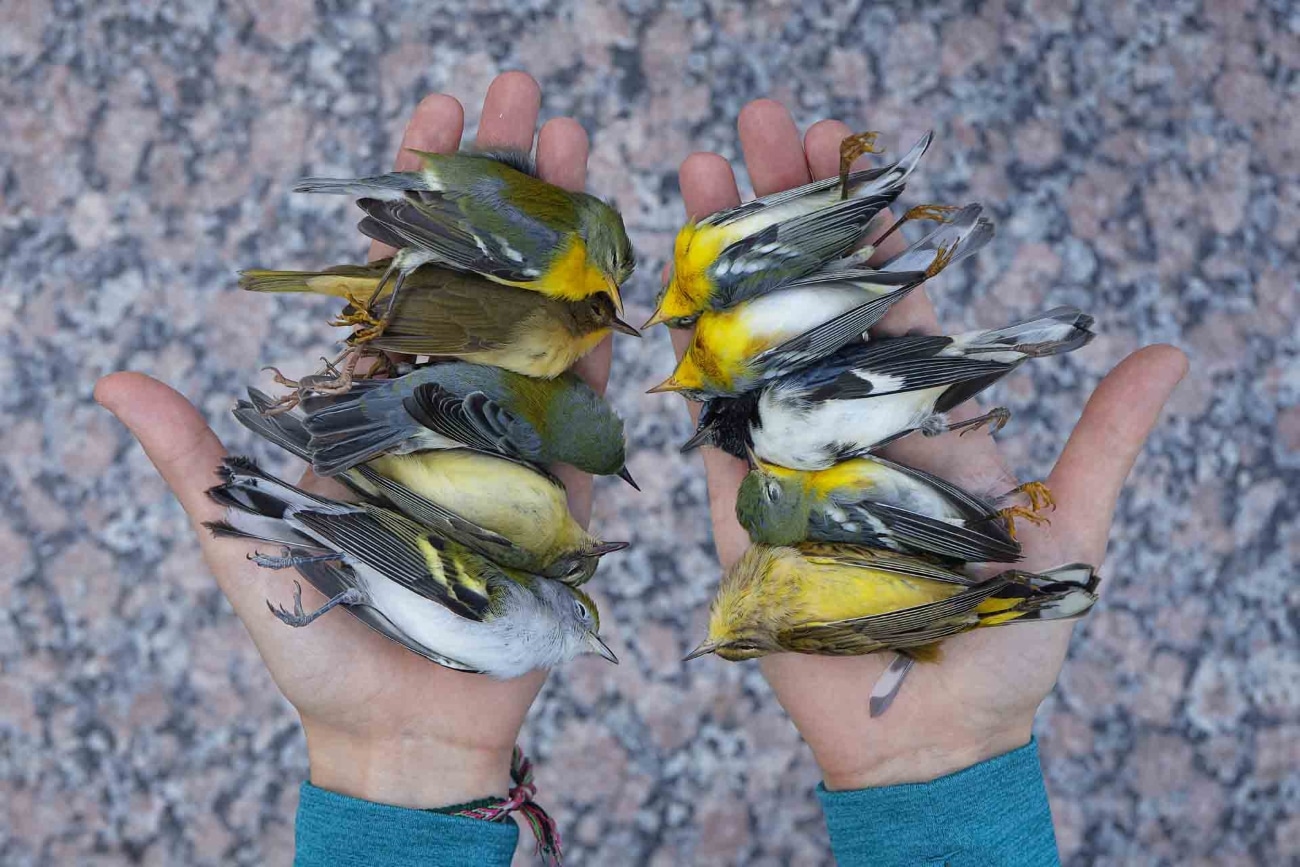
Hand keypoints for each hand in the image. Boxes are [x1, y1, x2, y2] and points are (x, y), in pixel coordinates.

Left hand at [94, 72, 609, 808]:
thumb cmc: (314, 645)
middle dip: (504, 185)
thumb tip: (118, 379)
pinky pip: (581, 404)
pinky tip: (617, 268)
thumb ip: (197, 465)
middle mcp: (442, 404)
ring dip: (562, 236)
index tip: (438, 111)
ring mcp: (505, 439)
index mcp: (368, 402)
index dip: (416, 192)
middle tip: (533, 99)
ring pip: (537, 318)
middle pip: (476, 274)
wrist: (398, 731)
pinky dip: (598, 338)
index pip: (395, 273)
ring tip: (584, 151)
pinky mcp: (557, 486)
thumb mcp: (243, 546)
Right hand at [670, 100, 1188, 789]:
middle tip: (757, 123)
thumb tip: (1170, 351)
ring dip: (727, 259)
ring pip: (752, 342)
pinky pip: (710, 425)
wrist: (931, 736)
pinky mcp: (739, 508)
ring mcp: (788, 458)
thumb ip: (1104, 443)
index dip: (866, 218)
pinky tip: (670, 287)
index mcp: (927, 413)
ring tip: (702, 171)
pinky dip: (691, 358)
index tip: (843, 143)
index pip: (892, 294)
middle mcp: (851, 421)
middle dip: (784, 207)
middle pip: (812, 296)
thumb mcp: (1071, 534)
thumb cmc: (1005, 644)